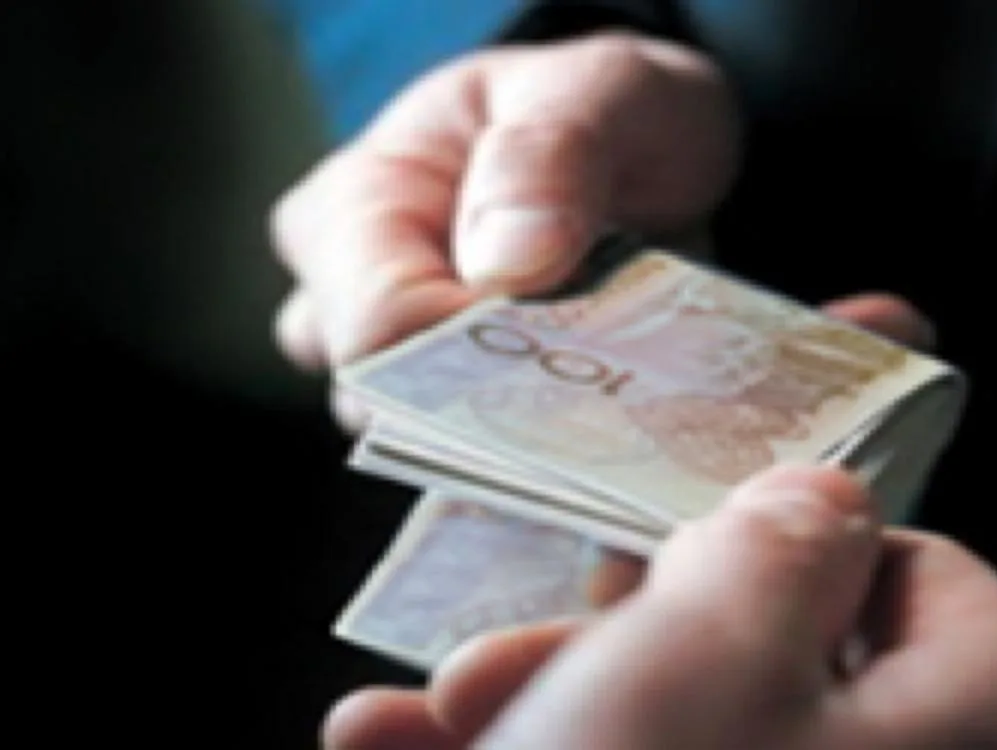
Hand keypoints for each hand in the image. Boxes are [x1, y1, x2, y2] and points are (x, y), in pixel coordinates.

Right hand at [270, 30, 739, 423]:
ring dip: (529, 435)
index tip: (567, 342)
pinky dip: (545, 457)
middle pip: (391, 405)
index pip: (377, 324)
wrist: (643, 158)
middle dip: (500, 404)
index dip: (470, 355)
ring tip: (613, 387)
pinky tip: (608, 429)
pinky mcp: (462, 411)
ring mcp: (403, 364)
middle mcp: (350, 297)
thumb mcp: (602, 92)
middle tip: (603, 373)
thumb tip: (505, 263)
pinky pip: (484, 465)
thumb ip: (550, 155)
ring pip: (437, 448)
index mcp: (354, 205)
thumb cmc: (603, 114)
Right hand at [323, 466, 996, 749]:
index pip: (922, 577)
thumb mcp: (713, 644)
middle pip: (777, 673)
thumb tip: (811, 499)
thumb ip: (778, 541)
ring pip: (691, 749)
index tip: (669, 563)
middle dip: (610, 647)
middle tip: (493, 655)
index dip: (786, 547)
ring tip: (404, 721)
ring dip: (546, 715)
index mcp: (993, 722)